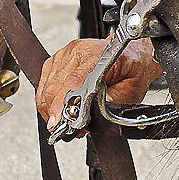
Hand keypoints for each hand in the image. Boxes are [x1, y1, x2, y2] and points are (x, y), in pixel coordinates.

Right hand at [36, 37, 161, 129]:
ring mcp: (66, 54)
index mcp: (99, 56)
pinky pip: (44, 84)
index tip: (57, 122)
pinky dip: (49, 100)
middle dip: (58, 113)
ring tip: (70, 118)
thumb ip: (115, 100)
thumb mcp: (133, 88)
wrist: (134, 53)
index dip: (61, 105)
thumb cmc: (134, 68)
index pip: (73, 82)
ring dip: (52, 108)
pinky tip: (62, 106)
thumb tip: (95, 111)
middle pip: (55, 88)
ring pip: (46, 88)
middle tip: (72, 128)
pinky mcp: (58, 59)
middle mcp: (79, 51)